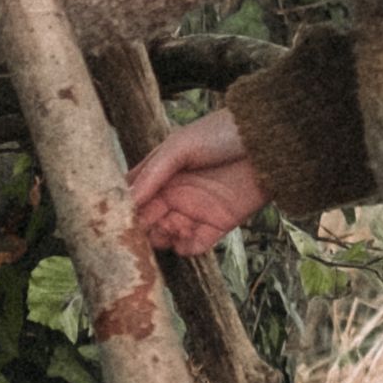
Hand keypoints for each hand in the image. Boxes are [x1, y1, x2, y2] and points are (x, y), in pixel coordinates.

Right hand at [126, 108, 265, 257]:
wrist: (267, 142)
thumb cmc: (221, 134)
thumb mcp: (179, 146)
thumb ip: (152, 173)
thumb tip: (126, 199)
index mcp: (162, 173)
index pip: (134, 196)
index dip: (123, 208)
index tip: (114, 217)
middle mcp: (175, 194)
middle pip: (147, 220)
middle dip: (141, 229)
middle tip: (137, 233)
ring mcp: (195, 210)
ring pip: (167, 235)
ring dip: (163, 238)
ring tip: (169, 229)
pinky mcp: (217, 225)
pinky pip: (194, 245)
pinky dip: (187, 247)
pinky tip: (186, 239)